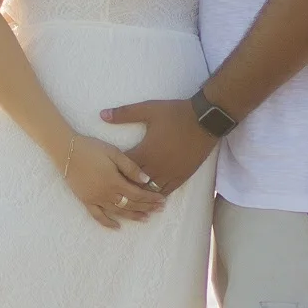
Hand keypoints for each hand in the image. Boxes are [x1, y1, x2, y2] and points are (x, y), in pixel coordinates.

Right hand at [60, 134, 163, 230]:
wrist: (66, 151)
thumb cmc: (91, 148)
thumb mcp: (114, 153)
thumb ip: (130, 167)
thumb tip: (146, 180)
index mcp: (114, 181)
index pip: (137, 194)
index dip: (150, 198)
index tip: (161, 200)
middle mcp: (106, 194)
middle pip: (130, 204)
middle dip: (146, 207)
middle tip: (159, 209)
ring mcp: (95, 199)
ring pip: (118, 212)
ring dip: (132, 216)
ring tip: (145, 218)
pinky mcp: (86, 200)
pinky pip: (98, 216)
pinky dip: (108, 223)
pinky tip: (117, 227)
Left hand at [101, 98, 217, 195]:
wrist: (205, 120)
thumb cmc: (175, 114)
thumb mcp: (148, 109)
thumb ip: (124, 114)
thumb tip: (102, 115)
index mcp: (145, 152)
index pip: (123, 169)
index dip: (113, 172)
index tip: (105, 172)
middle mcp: (156, 167)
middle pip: (135, 184)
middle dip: (125, 186)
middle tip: (114, 188)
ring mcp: (170, 174)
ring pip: (150, 192)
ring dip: (140, 193)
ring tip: (130, 197)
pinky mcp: (182, 176)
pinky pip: (166, 191)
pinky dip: (157, 194)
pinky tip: (151, 197)